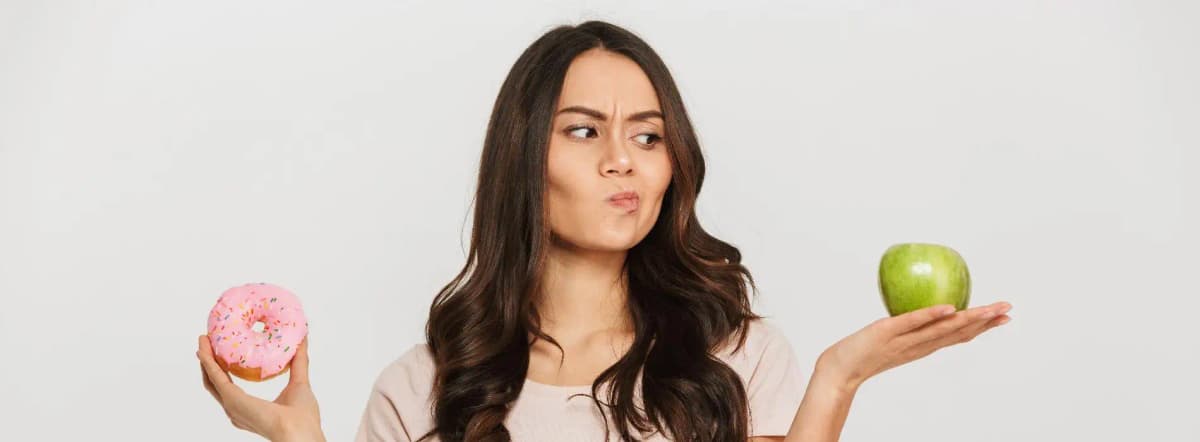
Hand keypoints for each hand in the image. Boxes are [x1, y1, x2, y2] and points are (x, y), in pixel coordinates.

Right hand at [197, 334, 324, 441]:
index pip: (228, 386)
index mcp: (249, 408)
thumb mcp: (299, 382)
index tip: (219, 349)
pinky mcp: (232, 400)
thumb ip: (299, 362)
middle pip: (215, 383)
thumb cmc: (302, 417)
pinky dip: (209, 363)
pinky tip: (204, 350)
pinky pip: (216, 379)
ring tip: (203, 341)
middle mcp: (236, 410)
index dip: (221, 368)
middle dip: (209, 362)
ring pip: (211, 380)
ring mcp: (232, 406)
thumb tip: (302, 340)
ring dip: (205, 360)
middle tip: (206, 342)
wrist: (300, 431)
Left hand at [818, 301, 1011, 390]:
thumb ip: (910, 328)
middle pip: (957, 333)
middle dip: (985, 321)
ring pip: (941, 329)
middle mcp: (919, 345)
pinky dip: (931, 315)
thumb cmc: (864, 353)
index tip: (1004, 316)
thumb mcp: (894, 339)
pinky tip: (949, 308)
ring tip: (988, 309)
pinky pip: (911, 322)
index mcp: (922, 346)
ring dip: (967, 318)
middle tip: (1008, 309)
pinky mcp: (887, 333)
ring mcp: (904, 340)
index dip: (982, 326)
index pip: (958, 336)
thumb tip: (926, 308)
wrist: (839, 370)